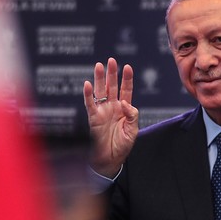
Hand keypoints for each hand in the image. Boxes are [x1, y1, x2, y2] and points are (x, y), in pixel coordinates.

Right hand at [83, 57, 138, 177]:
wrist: (110, 159)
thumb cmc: (122, 145)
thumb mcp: (133, 130)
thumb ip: (132, 114)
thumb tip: (125, 102)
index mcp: (124, 109)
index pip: (126, 90)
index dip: (127, 79)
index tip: (128, 67)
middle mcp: (112, 107)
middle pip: (112, 86)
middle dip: (112, 73)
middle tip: (111, 60)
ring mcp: (102, 111)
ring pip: (100, 91)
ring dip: (99, 79)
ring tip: (99, 66)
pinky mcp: (93, 117)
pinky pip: (90, 103)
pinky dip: (88, 94)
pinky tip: (87, 84)